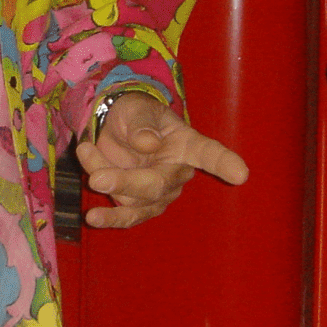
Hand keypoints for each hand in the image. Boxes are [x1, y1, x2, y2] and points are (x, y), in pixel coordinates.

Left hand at [74, 91, 248, 228]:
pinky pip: (125, 216)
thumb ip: (142, 124)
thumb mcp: (137, 108)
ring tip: (85, 147)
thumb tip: (147, 145)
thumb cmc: (135, 114)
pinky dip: (108, 217)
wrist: (113, 126)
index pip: (209, 153)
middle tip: (96, 178)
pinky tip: (94, 218)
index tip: (241, 173)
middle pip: (157, 186)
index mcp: (187, 144)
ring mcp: (158, 193)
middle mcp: (178, 172)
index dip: (225, 163)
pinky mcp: (138, 205)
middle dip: (125, 183)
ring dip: (102, 175)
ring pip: (132, 200)